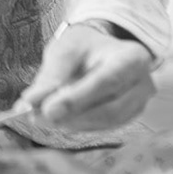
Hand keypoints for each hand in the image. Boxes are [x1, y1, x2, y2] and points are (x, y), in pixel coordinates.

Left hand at [17, 22, 152, 130]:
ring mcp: (139, 103)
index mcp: (132, 58)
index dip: (77, 99)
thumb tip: (29, 103)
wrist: (102, 50)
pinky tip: (58, 119)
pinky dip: (78, 125)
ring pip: (105, 121)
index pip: (106, 82)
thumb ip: (51, 76)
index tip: (48, 110)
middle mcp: (143, 83)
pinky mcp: (128, 117)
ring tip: (41, 117)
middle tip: (37, 116)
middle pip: (109, 107)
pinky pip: (103, 127)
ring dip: (71, 122)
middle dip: (71, 114)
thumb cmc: (85, 46)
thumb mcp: (66, 49)